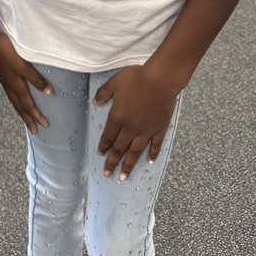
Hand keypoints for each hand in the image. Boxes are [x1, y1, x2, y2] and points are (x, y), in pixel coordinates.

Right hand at [0, 27, 51, 133]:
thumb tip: (49, 93)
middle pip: (20, 107)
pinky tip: (16, 96)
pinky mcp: (2, 74)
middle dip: (28, 119)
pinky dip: (16, 101)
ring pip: (14, 101)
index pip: (28, 105)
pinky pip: (11, 94)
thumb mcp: (22, 64)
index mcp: (15, 85)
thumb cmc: (4, 50)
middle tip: (34, 130)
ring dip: (21, 111)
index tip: (45, 125)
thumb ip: (35, 78)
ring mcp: (4, 80)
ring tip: (25, 118)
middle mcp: (9, 85)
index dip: (36, 116)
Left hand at [94, 65, 179, 179]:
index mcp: (118, 116)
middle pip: (119, 148)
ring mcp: (146, 130)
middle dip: (112, 162)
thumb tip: (95, 102)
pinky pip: (155, 145)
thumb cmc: (137, 78)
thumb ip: (104, 93)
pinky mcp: (159, 129)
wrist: (161, 80)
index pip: (108, 136)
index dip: (103, 146)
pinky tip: (150, 162)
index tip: (100, 155)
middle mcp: (131, 127)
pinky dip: (152, 154)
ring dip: (128, 165)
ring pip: (135, 152)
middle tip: (108, 174)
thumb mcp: (115, 82)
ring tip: (123, 176)